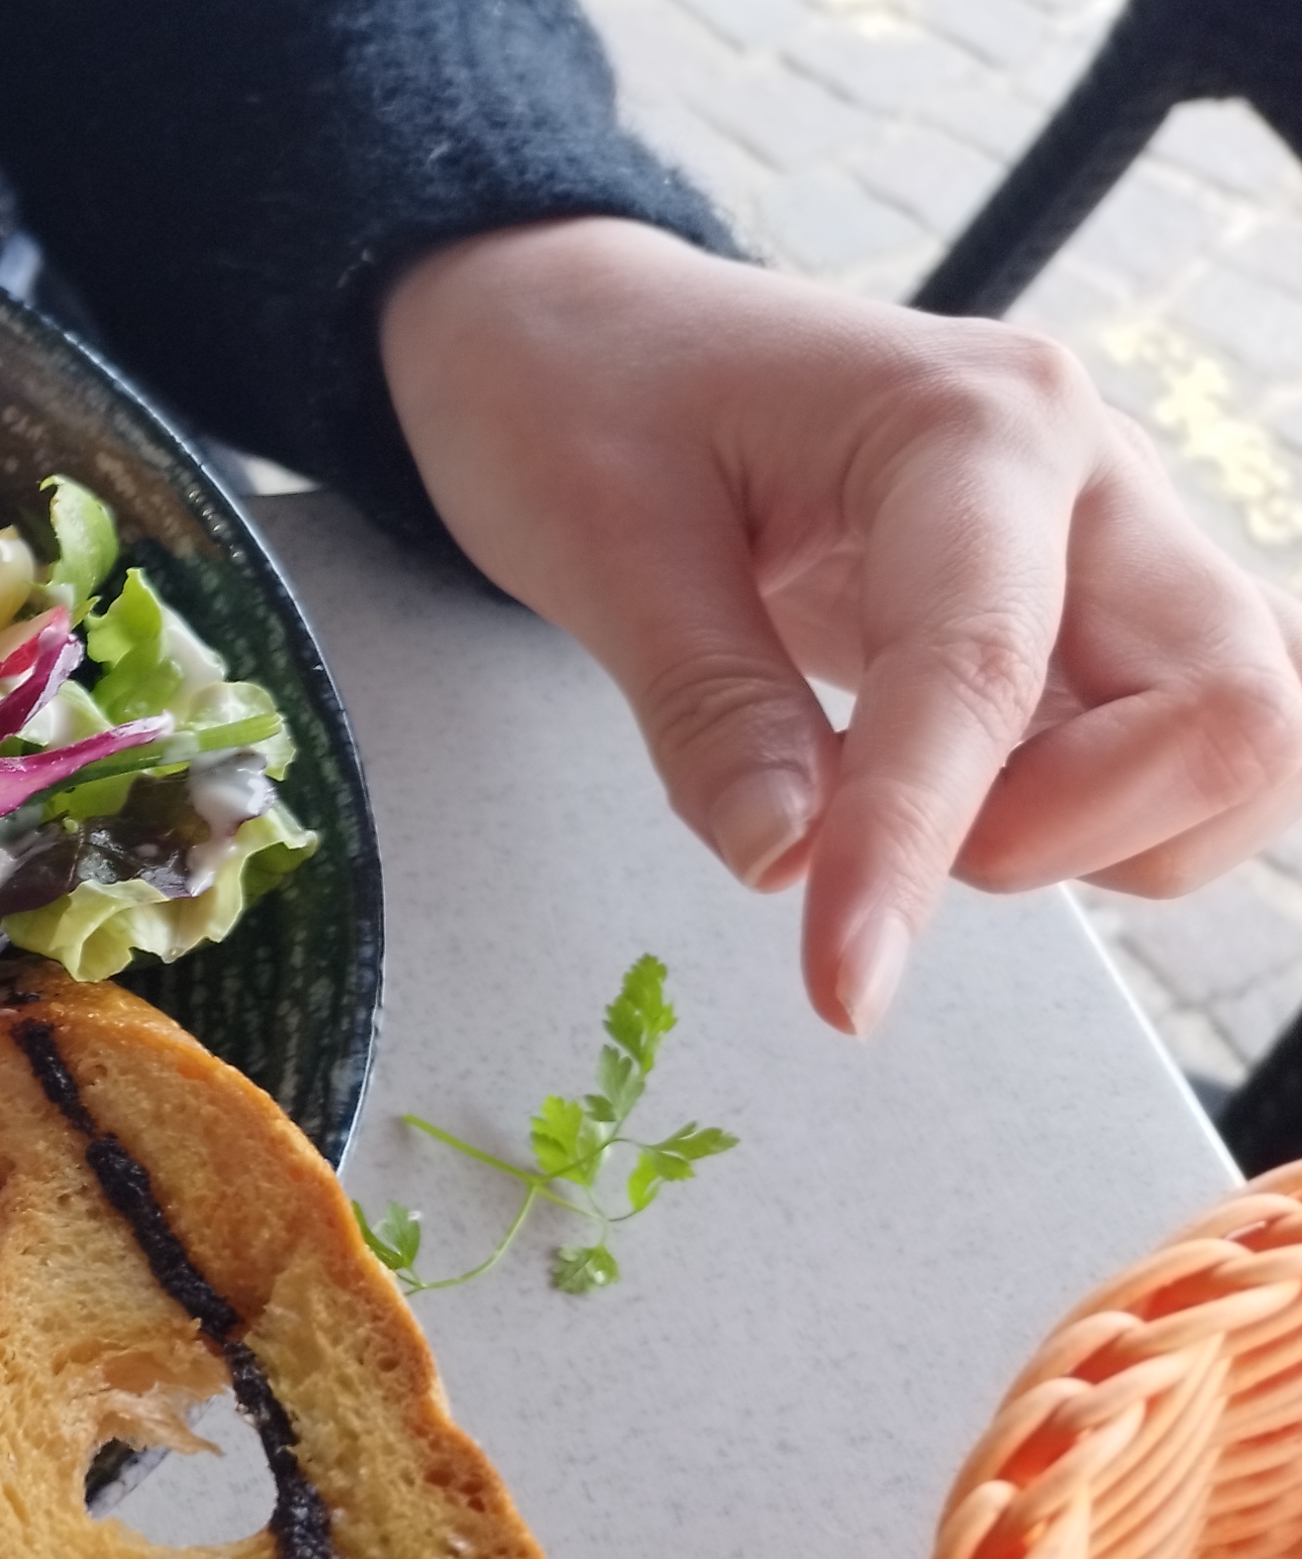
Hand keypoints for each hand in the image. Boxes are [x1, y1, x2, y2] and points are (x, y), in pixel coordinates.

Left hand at [384, 217, 1301, 1034]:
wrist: (573, 326)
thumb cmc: (577, 395)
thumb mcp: (598, 542)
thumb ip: (707, 708)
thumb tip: (789, 867)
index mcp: (970, 419)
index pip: (983, 668)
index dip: (915, 844)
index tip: (843, 987)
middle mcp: (1085, 471)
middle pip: (1227, 706)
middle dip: (1070, 833)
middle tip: (869, 846)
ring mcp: (1104, 540)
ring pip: (1232, 743)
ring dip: (1096, 837)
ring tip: (895, 807)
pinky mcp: (1083, 609)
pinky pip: (1169, 748)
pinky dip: (1089, 820)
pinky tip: (939, 800)